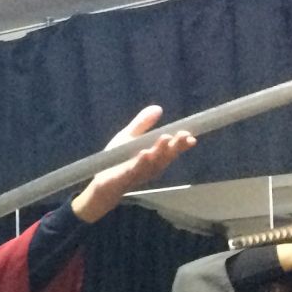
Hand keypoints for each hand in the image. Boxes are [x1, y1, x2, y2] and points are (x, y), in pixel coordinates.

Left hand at [70, 105, 196, 223]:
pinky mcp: (124, 177)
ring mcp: (139, 173)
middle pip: (166, 156)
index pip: (172, 149)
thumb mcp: (129, 137)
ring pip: (153, 163)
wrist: (100, 184)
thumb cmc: (117, 160)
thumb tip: (158, 108)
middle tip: (184, 136)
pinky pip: (134, 170)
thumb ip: (142, 124)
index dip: (182, 144)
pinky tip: (145, 153)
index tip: (191, 136)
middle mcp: (151, 166)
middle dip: (176, 146)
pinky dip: (140, 162)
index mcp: (154, 156)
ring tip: (166, 138)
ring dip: (160, 151)